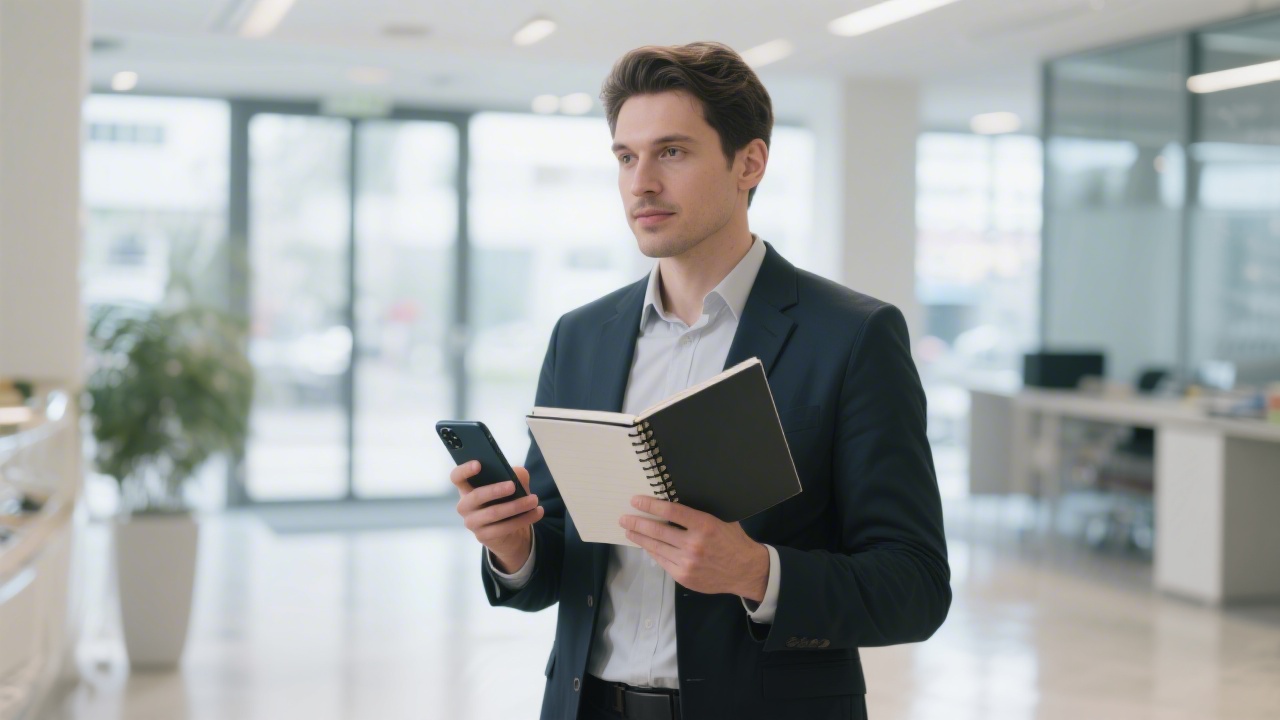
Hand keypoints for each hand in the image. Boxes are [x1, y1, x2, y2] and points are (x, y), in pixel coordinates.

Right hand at [450, 461, 542, 571]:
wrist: (510, 532)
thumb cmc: (506, 501)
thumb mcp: (512, 485)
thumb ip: (514, 475)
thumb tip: (517, 474)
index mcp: (467, 488)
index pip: (457, 477)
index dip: (464, 470)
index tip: (479, 464)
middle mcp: (465, 506)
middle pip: (476, 496)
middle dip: (496, 490)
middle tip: (513, 486)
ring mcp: (472, 523)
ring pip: (493, 513)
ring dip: (517, 505)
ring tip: (534, 500)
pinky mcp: (484, 536)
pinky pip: (504, 528)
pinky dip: (523, 519)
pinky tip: (537, 512)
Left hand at [619, 496, 769, 601]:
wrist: (745, 571)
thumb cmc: (733, 540)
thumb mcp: (722, 519)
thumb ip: (700, 512)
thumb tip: (675, 499)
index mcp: (704, 525)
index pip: (670, 511)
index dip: (650, 505)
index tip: (636, 501)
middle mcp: (693, 544)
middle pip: (658, 530)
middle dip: (637, 522)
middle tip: (624, 517)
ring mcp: (687, 562)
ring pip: (656, 547)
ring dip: (639, 538)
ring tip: (628, 531)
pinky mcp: (683, 576)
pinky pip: (662, 561)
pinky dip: (652, 551)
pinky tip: (645, 545)